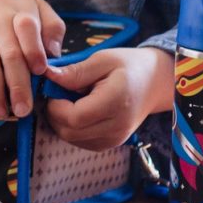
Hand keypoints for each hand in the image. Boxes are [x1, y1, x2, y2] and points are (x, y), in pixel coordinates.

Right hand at [0, 0, 64, 120]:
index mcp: (21, 13)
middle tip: (23, 110)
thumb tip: (55, 53)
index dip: (34, 50)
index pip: (28, 28)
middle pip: (10, 53)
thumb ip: (52, 27)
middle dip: (18, 84)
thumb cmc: (7, 11)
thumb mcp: (35, 7)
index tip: (40, 72)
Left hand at [43, 47, 173, 150]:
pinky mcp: (111, 143)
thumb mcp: (103, 59)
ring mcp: (115, 139)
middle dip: (55, 113)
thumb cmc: (129, 66)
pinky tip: (77, 110)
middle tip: (57, 93)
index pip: (74, 117)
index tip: (53, 88)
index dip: (55, 105)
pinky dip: (72, 128)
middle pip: (70, 132)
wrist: (155, 83)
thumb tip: (48, 76)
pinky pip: (81, 142)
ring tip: (69, 99)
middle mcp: (116, 127)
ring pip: (72, 139)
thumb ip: (75, 72)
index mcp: (115, 102)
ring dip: (62, 121)